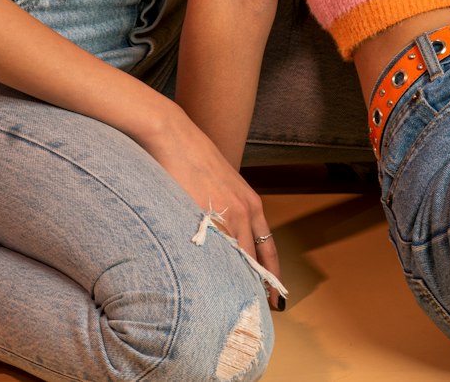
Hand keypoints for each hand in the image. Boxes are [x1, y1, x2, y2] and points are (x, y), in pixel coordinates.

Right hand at [144, 106, 284, 307]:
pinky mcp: (204, 214)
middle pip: (256, 260)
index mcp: (251, 203)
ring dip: (236, 283)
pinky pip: (213, 251)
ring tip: (234, 308)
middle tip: (258, 312)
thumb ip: (227, 209)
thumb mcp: (221, 185)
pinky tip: (209, 286)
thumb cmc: (194, 158)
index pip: (268, 248)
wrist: (175, 136)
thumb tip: (224, 234)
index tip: (275, 296)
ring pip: (237, 259)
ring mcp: (225, 213)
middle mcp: (245, 210)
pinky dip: (214, 270)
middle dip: (257, 287)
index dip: (271, 275)